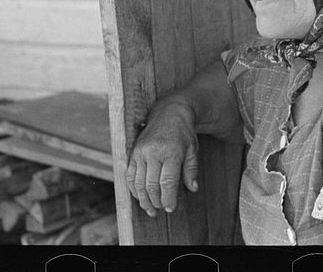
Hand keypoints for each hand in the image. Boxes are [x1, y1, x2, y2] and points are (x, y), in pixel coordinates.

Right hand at [125, 101, 199, 215]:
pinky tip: (140, 197)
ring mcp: (141, 152)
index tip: (170, 208)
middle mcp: (153, 152)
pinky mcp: (133, 152)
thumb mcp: (193, 149)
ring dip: (143, 199)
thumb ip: (191, 170)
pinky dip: (133, 189)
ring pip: (138, 183)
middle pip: (151, 185)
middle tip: (160, 209)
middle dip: (155, 201)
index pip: (167, 182)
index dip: (168, 198)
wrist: (169, 113)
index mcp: (171, 152)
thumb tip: (193, 188)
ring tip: (150, 209)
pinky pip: (130, 175)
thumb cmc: (184, 133)